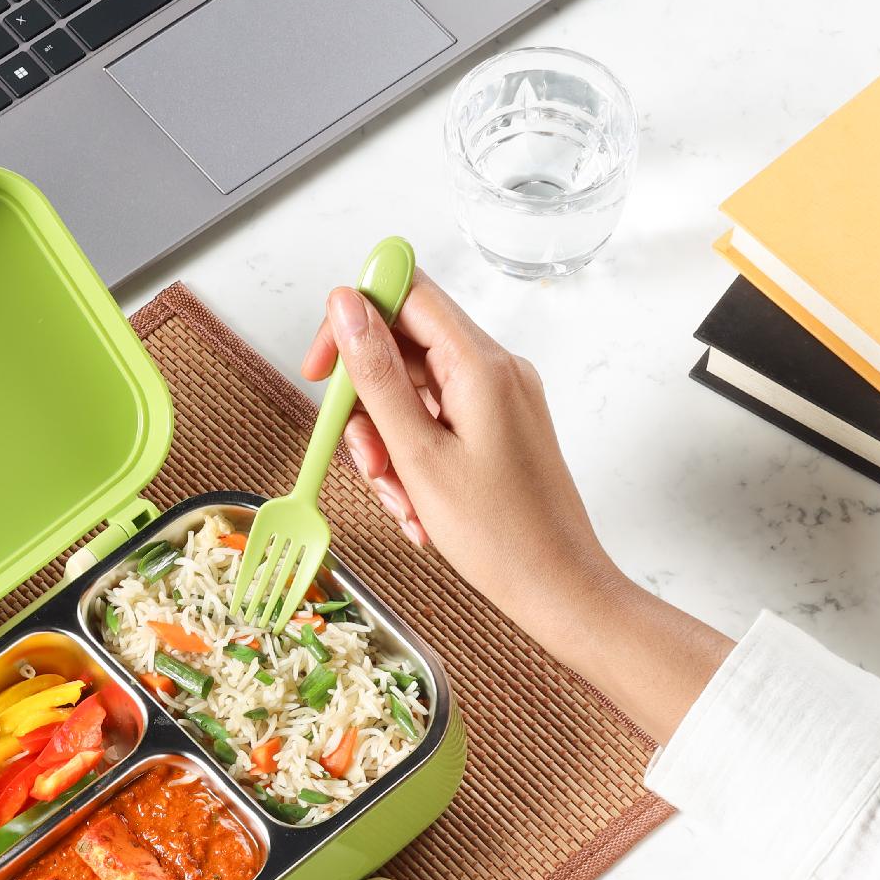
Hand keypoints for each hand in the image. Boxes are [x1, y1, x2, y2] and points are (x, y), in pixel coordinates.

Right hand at [304, 269, 732, 742]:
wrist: (558, 587)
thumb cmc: (499, 535)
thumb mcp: (419, 455)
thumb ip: (377, 375)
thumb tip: (345, 306)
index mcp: (481, 364)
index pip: (405, 293)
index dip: (352, 320)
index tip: (321, 370)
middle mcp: (496, 369)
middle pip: (404, 350)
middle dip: (368, 407)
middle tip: (369, 465)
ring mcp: (499, 399)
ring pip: (414, 395)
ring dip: (389, 447)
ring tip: (402, 502)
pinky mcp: (498, 428)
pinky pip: (437, 424)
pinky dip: (415, 461)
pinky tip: (419, 508)